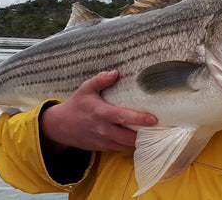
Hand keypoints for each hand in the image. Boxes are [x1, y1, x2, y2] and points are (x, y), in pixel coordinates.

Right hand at [40, 70, 157, 153]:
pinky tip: (141, 139)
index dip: (140, 119)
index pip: (123, 117)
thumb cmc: (76, 105)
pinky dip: (131, 145)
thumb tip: (116, 72)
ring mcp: (103, 141)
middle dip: (145, 135)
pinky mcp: (102, 148)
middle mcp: (103, 129)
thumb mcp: (85, 89)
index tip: (154, 119)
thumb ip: (100, 80)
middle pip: (129, 136)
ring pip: (126, 145)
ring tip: (155, 134)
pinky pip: (120, 148)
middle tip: (161, 129)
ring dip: (140, 141)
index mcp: (101, 113)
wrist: (59, 127)